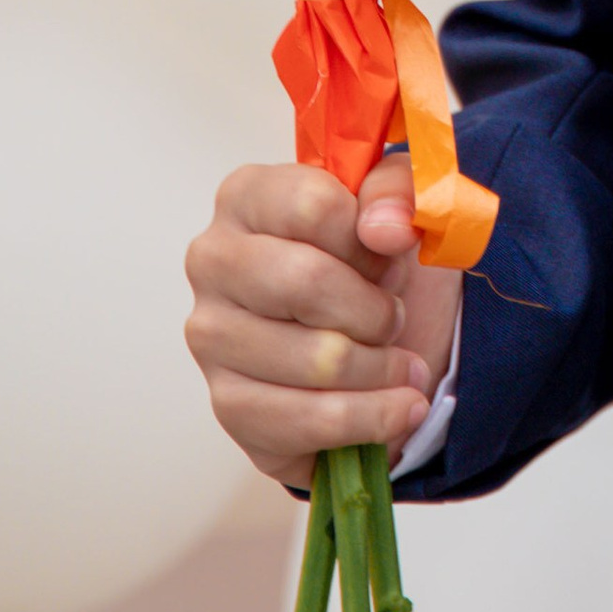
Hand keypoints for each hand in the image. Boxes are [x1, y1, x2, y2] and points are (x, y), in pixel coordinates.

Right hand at [185, 158, 464, 488]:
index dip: (370, 240)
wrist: (367, 341)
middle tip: (394, 318)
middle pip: (307, 283)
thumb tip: (385, 228)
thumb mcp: (399, 209)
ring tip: (398, 363)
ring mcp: (211, 336)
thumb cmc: (370, 266)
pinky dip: (374, 417)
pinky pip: (312, 420)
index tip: (385, 257)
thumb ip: (401, 191)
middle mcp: (212, 261)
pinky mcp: (228, 404)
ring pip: (318, 358)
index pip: (315, 206)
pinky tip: (398, 407)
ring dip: (383, 367)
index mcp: (246, 197)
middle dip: (376, 309)